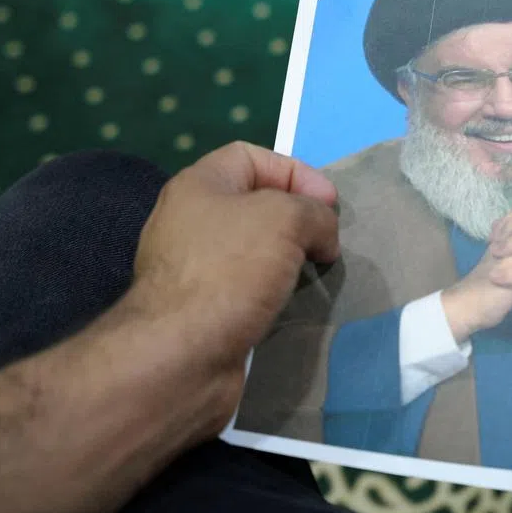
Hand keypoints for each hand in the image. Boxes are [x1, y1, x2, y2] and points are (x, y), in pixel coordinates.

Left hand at [128, 141, 338, 434]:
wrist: (182, 355)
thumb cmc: (230, 270)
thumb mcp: (287, 218)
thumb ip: (315, 213)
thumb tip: (321, 238)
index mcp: (198, 186)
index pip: (252, 157)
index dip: (296, 172)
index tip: (329, 206)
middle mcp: (190, 222)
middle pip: (256, 206)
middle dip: (298, 220)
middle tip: (328, 242)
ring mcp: (193, 269)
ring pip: (256, 252)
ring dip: (291, 261)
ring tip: (320, 275)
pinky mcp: (202, 311)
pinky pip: (248, 290)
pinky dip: (275, 295)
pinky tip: (296, 306)